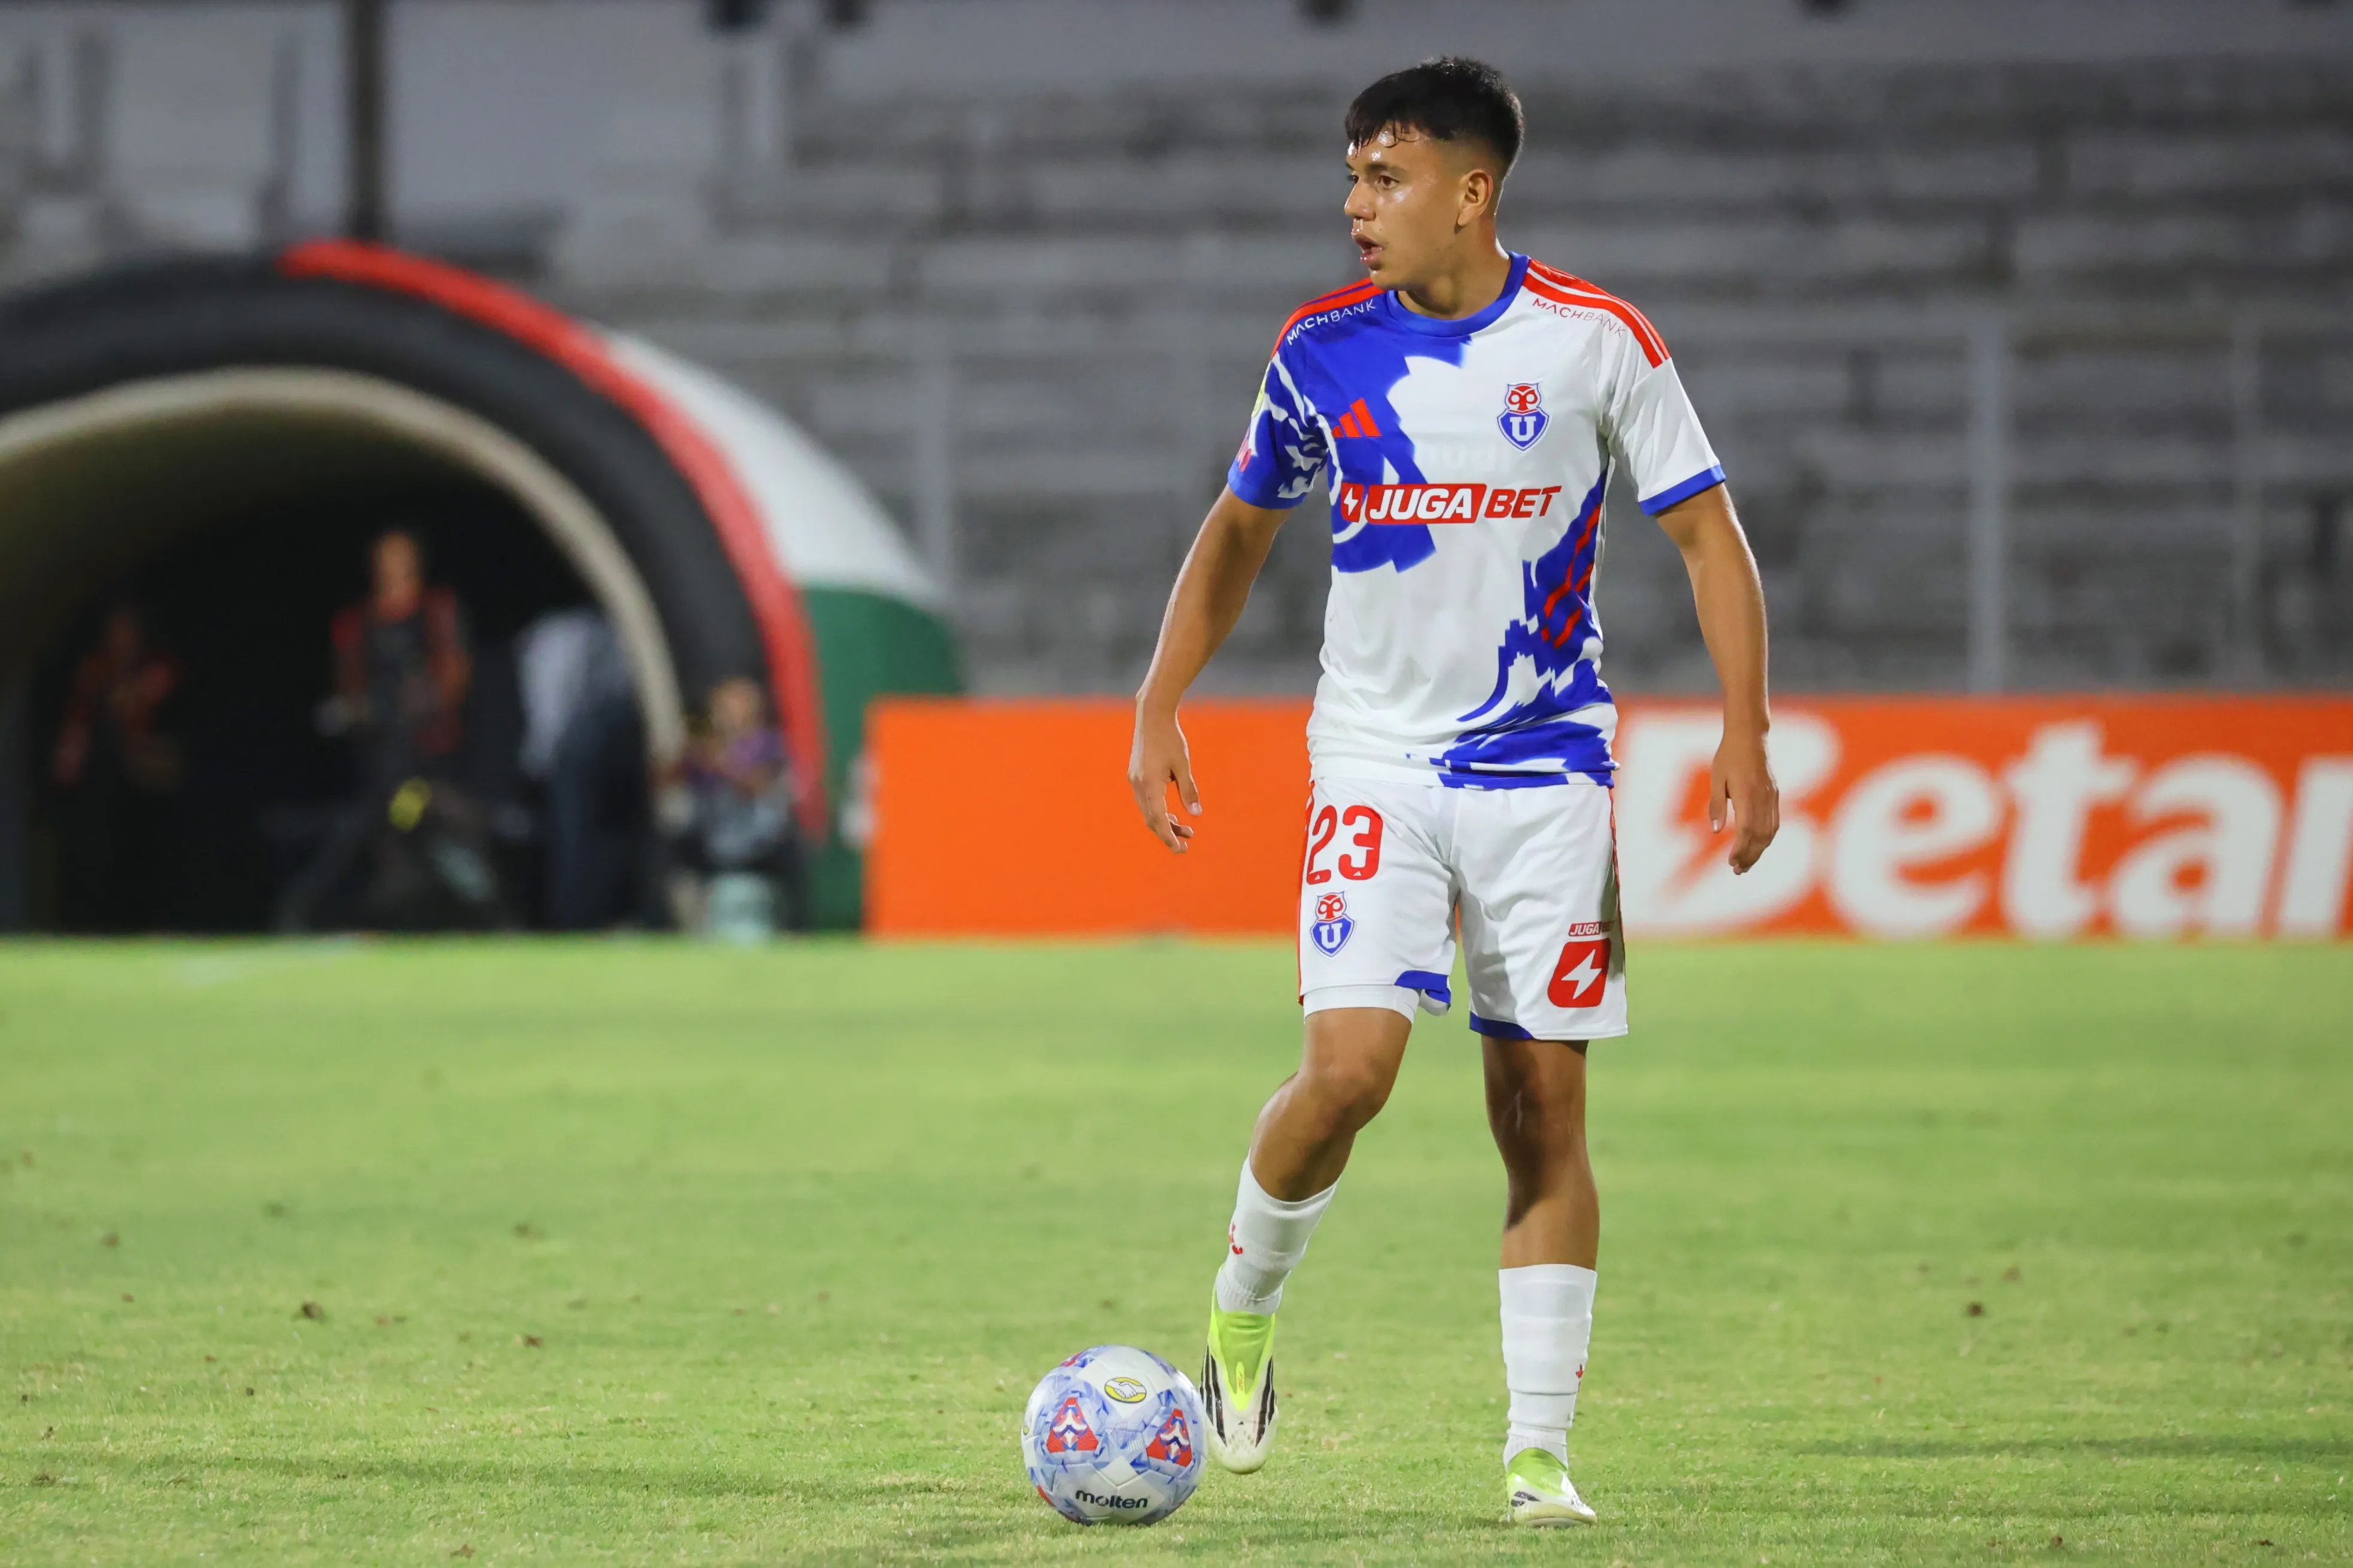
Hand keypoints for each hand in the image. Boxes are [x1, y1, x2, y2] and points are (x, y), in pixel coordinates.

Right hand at [1127, 704, 1200, 852]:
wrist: (1151, 715)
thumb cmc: (1170, 738)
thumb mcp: (1183, 765)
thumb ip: (1189, 790)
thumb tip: (1196, 814)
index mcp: (1150, 785)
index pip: (1159, 820)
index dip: (1169, 838)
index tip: (1180, 850)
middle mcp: (1138, 785)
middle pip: (1151, 820)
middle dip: (1168, 833)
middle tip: (1186, 843)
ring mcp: (1135, 780)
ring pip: (1148, 811)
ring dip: (1164, 823)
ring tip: (1185, 829)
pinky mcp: (1136, 776)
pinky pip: (1146, 801)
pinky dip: (1158, 811)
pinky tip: (1172, 813)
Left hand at [1709, 729, 1778, 874]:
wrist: (1750, 736)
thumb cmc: (1728, 755)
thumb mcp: (1716, 778)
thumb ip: (1716, 805)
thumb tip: (1715, 831)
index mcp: (1748, 794)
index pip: (1746, 830)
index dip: (1740, 850)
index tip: (1731, 863)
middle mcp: (1763, 798)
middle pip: (1760, 836)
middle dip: (1750, 856)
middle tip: (1737, 871)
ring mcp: (1772, 797)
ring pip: (1770, 832)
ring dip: (1759, 851)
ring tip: (1745, 865)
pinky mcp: (1775, 795)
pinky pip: (1774, 822)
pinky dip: (1767, 838)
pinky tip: (1758, 847)